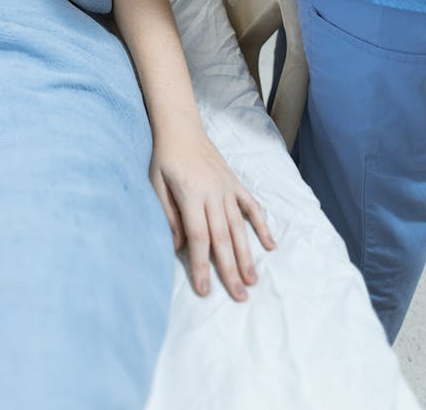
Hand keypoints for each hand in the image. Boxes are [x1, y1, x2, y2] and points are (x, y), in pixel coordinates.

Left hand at [149, 124, 275, 301]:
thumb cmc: (164, 157)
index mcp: (191, 194)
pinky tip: (269, 245)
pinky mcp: (235, 183)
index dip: (201, 265)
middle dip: (229, 270)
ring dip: (246, 255)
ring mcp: (227, 188)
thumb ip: (167, 214)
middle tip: (239, 297)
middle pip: (222, 238)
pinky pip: (251, 206)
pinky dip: (262, 225)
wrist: (181, 128)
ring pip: (239, 227)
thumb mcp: (156, 184)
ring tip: (252, 280)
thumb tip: (179, 246)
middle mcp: (213, 193)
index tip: (205, 290)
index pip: (197, 237)